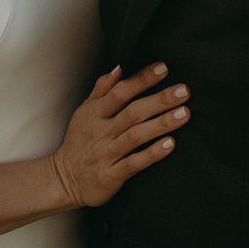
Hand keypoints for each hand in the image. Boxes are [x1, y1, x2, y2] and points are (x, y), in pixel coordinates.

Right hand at [50, 63, 189, 208]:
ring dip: (161, 124)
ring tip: (184, 113)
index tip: (163, 68)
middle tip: (184, 90)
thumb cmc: (79, 141)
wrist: (64, 180)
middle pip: (133, 112)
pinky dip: (152, 153)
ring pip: (136, 135)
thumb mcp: (84, 111)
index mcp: (95, 113)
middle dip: (160, 100)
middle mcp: (101, 131)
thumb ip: (102, 89)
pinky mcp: (111, 175)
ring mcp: (106, 154)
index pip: (120, 92)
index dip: (142, 79)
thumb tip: (119, 67)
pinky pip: (134, 163)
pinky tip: (170, 144)